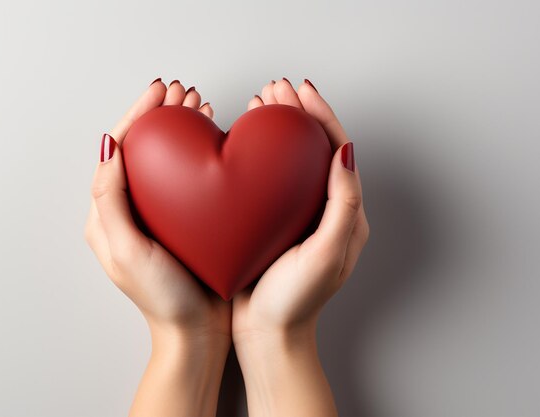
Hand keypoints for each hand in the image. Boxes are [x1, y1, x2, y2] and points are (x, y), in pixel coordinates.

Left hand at [85, 79, 229, 416]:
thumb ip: (112, 200)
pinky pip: (185, 174)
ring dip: (179, 127)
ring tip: (199, 104)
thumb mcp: (128, 251)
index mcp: (107, 213)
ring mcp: (157, 213)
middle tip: (183, 91)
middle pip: (142, 147)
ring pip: (164, 157)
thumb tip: (108, 148)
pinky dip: (196, 150)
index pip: (119, 150)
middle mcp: (129, 208)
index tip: (161, 92)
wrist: (195, 331)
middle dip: (160, 115)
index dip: (139, 116)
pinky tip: (211, 137)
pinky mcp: (181, 219)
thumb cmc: (162, 298)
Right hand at [232, 79, 369, 416]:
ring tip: (259, 104)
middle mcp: (323, 209)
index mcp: (345, 213)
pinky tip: (243, 143)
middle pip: (313, 148)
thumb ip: (343, 203)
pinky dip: (259, 155)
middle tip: (274, 90)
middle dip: (297, 114)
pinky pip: (269, 179)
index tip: (300, 92)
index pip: (338, 151)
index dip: (321, 116)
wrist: (268, 335)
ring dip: (278, 129)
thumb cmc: (296, 301)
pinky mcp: (272, 223)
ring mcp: (297, 215)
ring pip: (290, 159)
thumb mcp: (326, 253)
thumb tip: (346, 152)